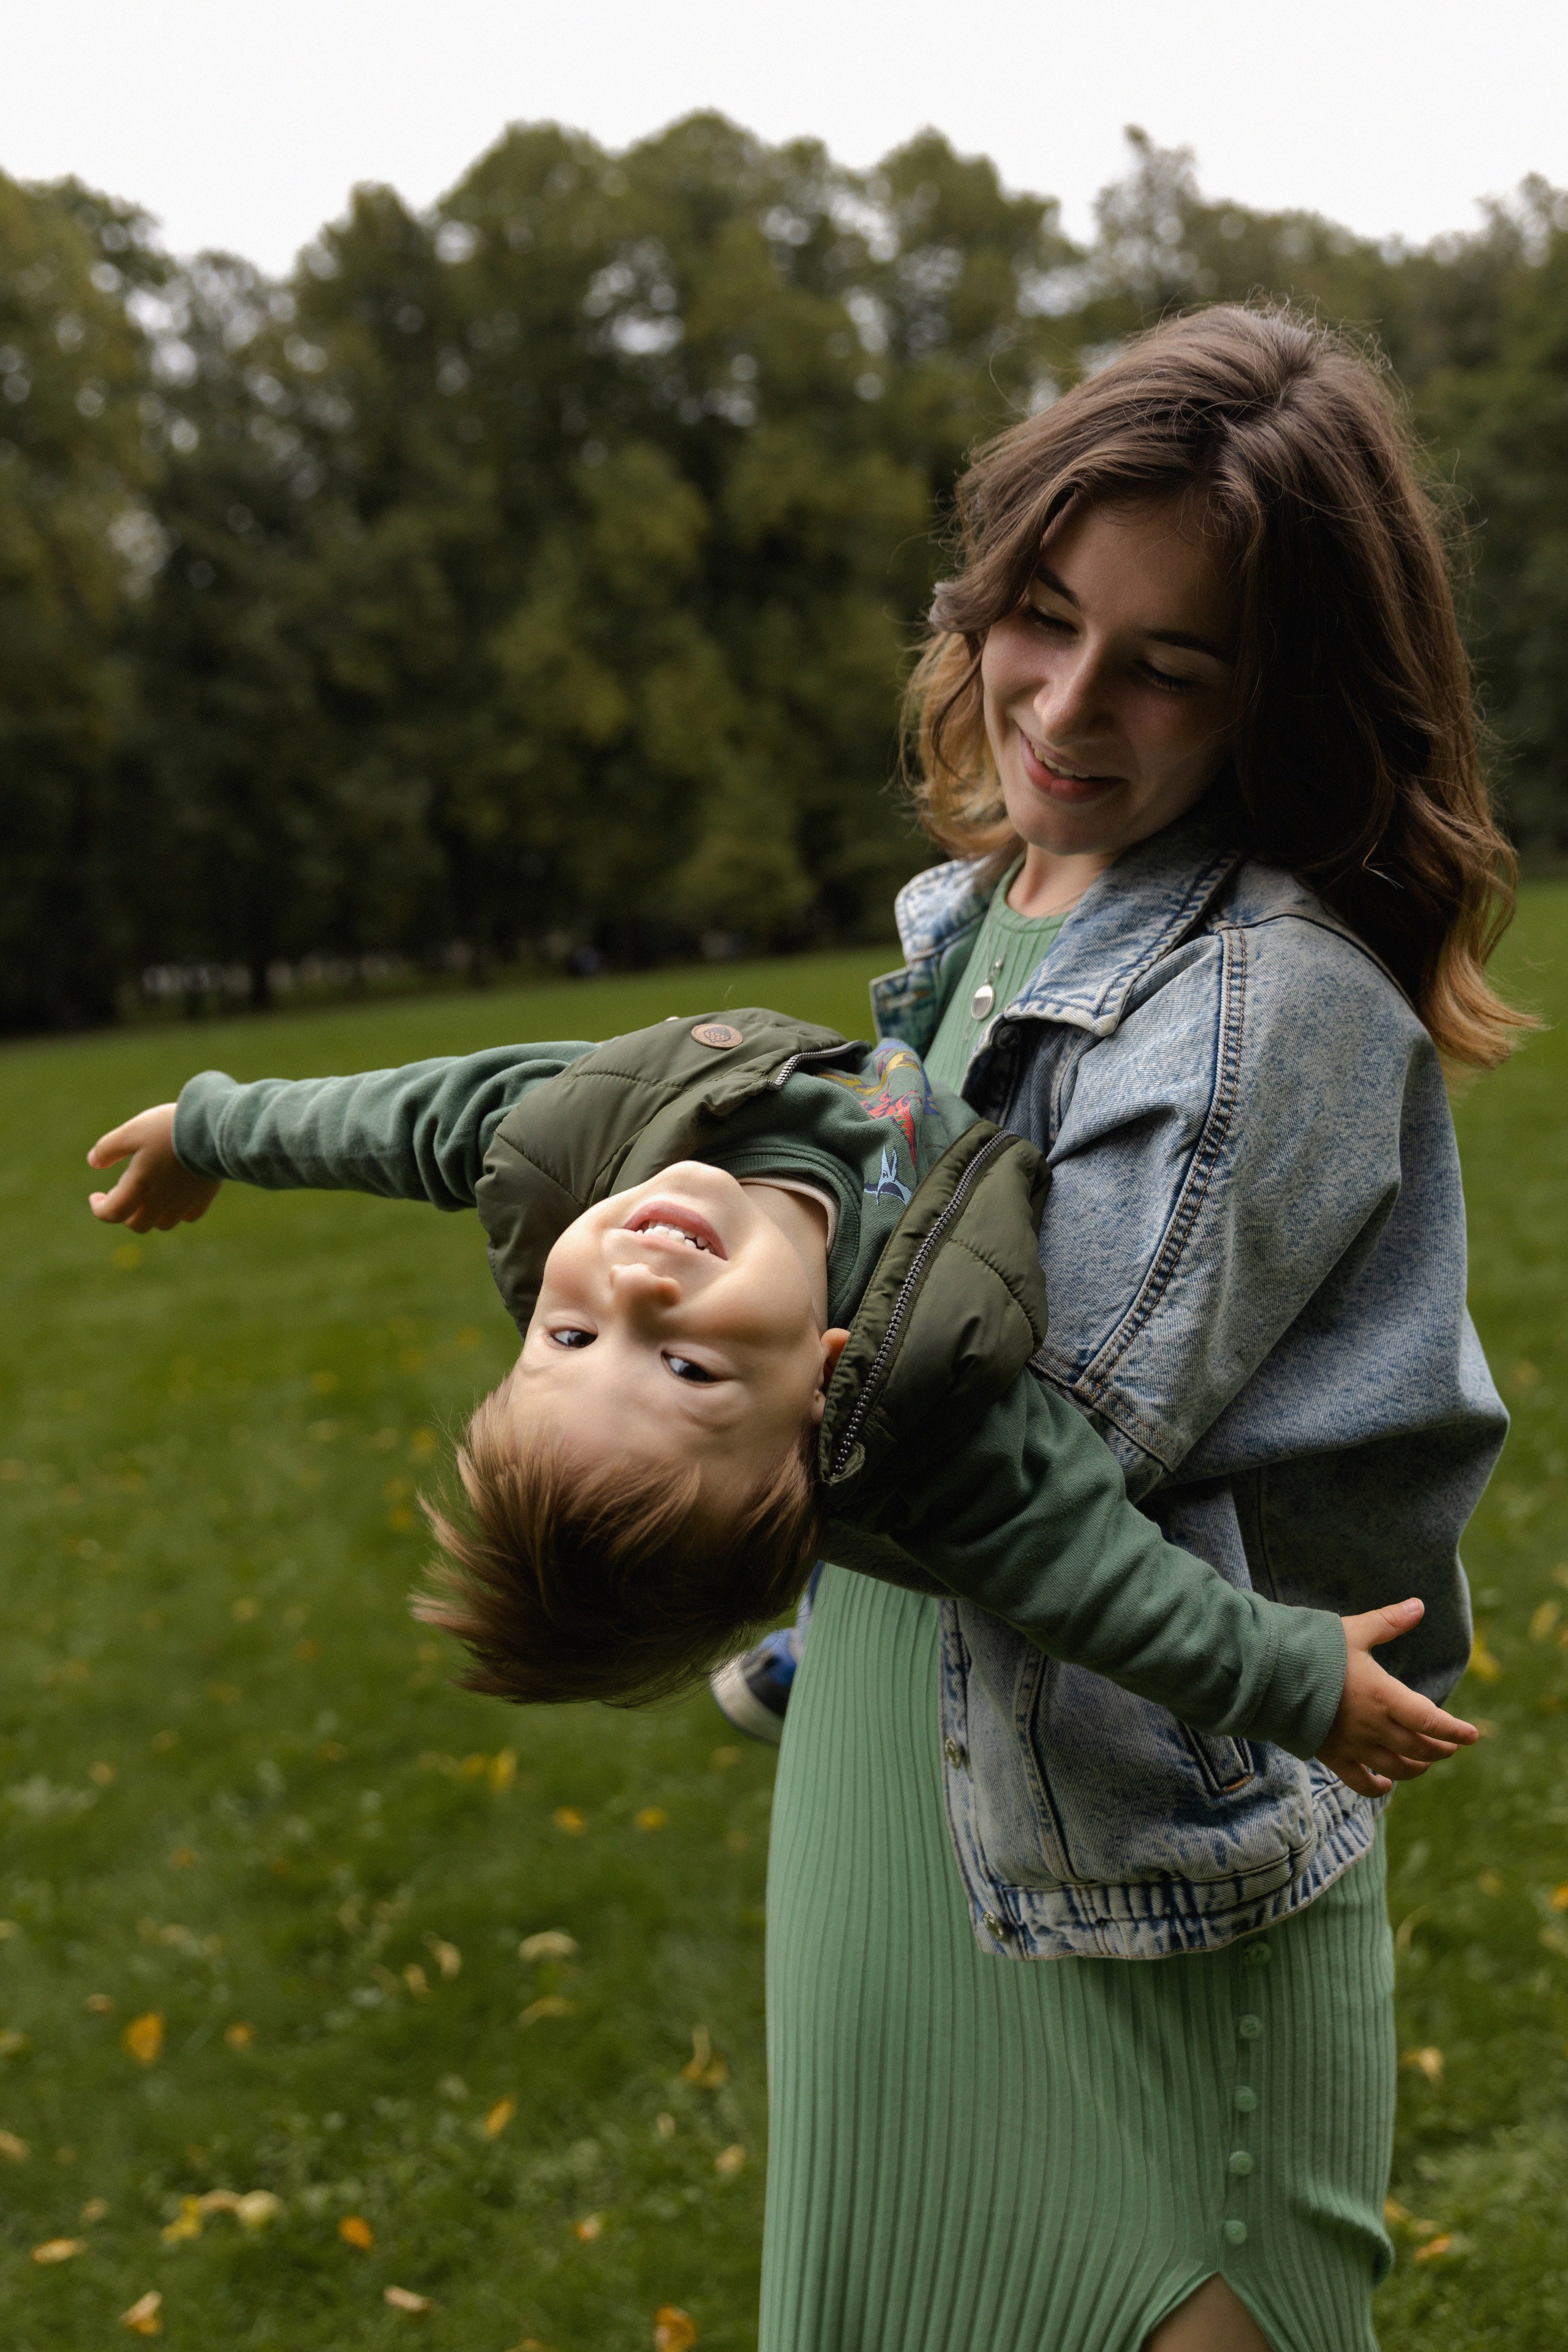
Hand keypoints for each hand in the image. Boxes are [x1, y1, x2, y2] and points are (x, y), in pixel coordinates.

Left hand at [87, 1104, 221, 1232]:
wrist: (215, 1130)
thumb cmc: (169, 1129)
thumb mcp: (132, 1131)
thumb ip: (108, 1148)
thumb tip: (93, 1162)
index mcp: (139, 1187)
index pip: (111, 1214)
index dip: (99, 1208)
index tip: (96, 1196)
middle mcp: (160, 1202)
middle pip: (138, 1224)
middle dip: (126, 1213)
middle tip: (125, 1193)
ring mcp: (184, 1203)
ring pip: (162, 1224)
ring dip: (151, 1214)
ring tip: (151, 1193)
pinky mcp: (204, 1198)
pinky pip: (188, 1216)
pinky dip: (178, 1210)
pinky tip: (177, 1194)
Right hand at [1317, 1598, 1477, 1799]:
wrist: (1268, 1675)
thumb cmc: (1312, 1649)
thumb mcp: (1353, 1631)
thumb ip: (1388, 1622)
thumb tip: (1419, 1605)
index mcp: (1383, 1695)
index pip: (1431, 1720)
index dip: (1456, 1730)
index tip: (1474, 1735)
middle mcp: (1373, 1726)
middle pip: (1419, 1747)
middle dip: (1441, 1748)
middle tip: (1452, 1745)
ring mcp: (1353, 1745)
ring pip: (1397, 1767)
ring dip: (1417, 1767)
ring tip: (1426, 1762)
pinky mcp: (1332, 1755)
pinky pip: (1360, 1782)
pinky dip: (1377, 1787)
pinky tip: (1386, 1786)